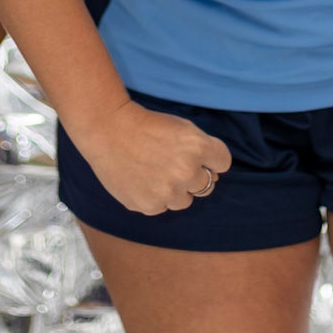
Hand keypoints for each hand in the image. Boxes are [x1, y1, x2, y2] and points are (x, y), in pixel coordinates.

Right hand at [73, 97, 231, 215]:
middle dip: (194, 175)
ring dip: (176, 189)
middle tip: (172, 163)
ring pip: (185, 200)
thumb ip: (203, 150)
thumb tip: (212, 175)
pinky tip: (142, 179)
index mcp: (198, 147)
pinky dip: (155, 197)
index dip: (211, 158)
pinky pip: (162, 207)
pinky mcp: (149, 206)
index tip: (198, 155)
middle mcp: (186, 172)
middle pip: (207, 185)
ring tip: (155, 171)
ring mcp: (167, 192)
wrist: (109, 130)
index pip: (223, 163)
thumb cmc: (147, 125)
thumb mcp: (183, 127)